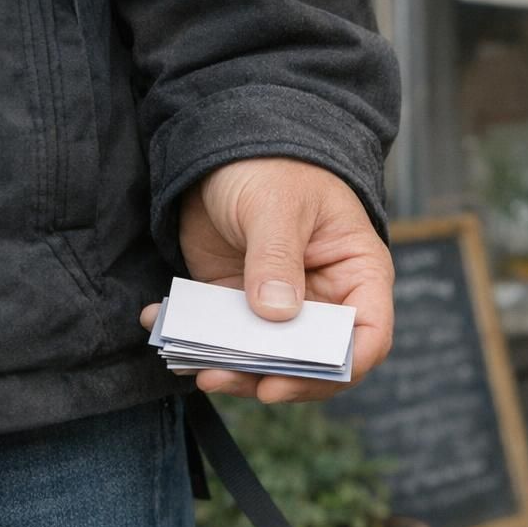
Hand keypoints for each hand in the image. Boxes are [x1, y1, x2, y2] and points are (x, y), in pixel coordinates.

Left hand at [139, 157, 392, 402]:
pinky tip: (161, 322)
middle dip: (273, 377)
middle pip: (314, 360)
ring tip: (196, 367)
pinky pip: (224, 336)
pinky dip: (193, 339)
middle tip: (227, 378)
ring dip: (232, 368)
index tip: (288, 380)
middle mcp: (327, 300)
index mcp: (357, 276)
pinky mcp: (240, 302)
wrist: (226, 146)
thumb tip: (276, 314)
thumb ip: (277, 258)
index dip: (337, 367)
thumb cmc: (274, 166)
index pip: (367, 337)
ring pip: (267, 359)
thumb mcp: (277, 206)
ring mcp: (282, 307)